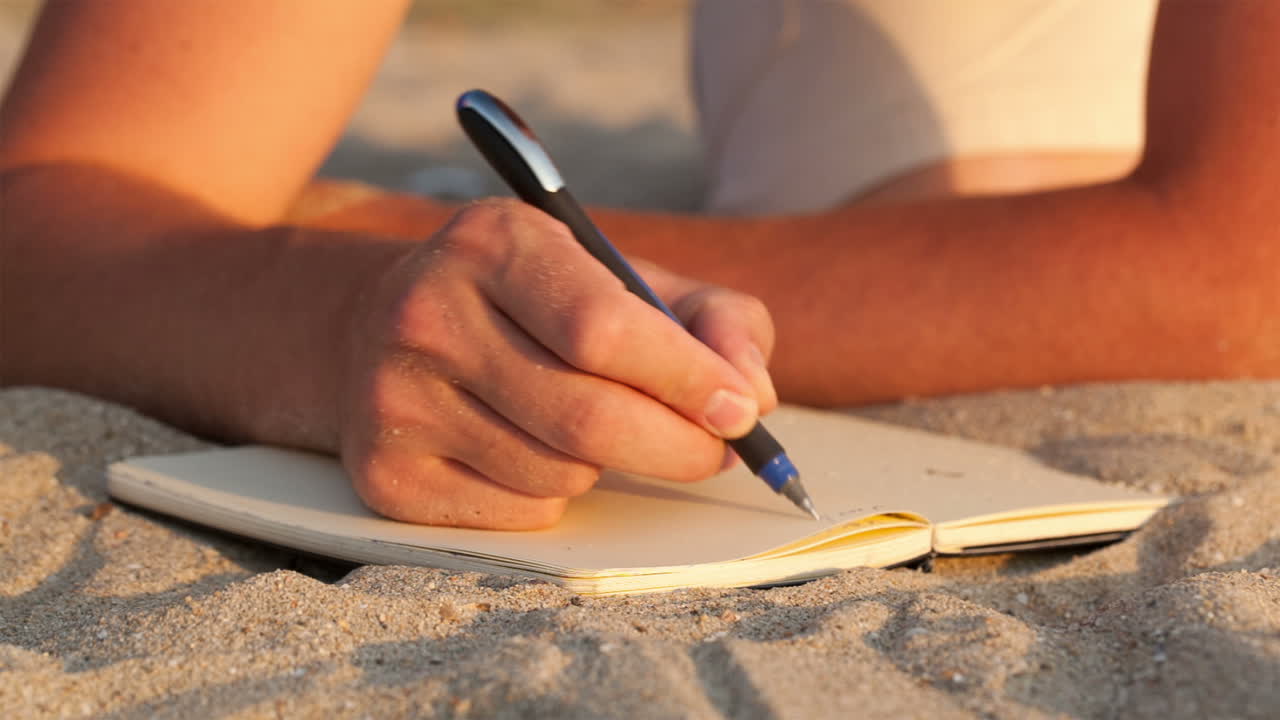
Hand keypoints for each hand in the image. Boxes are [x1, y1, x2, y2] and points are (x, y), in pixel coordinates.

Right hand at [340, 199, 776, 528]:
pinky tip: (534, 450)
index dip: (686, 379)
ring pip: (558, 473)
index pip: (603, 328)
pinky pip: (518, 515)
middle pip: (586, 417)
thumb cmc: (535, 303)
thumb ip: (711, 317)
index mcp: (493, 242)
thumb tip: (753, 393)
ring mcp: (395, 398)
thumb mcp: (621, 274)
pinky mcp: (384, 473)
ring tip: (594, 426)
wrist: (381, 326)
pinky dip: (555, 497)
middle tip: (716, 452)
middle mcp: (428, 313)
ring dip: (607, 466)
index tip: (741, 410)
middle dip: (678, 446)